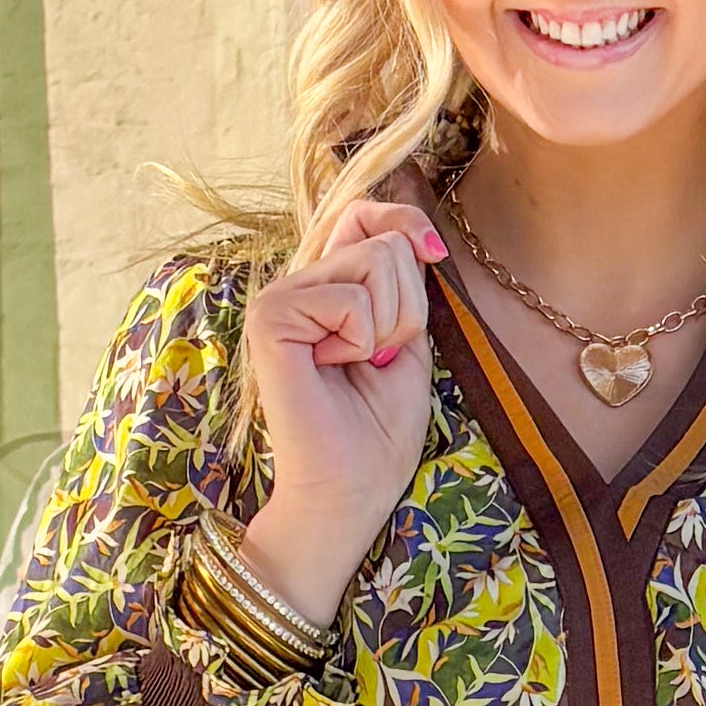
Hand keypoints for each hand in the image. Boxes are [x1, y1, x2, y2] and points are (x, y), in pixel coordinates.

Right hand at [243, 195, 443, 624]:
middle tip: (379, 359)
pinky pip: (348, 299)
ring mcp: (280, 300)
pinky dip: (361, 340)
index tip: (435, 254)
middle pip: (383, 243)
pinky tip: (331, 370)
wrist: (350, 489)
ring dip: (389, 324)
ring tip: (358, 366)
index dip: (405, 219)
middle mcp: (300, 287)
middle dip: (407, 306)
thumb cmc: (378, 431)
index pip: (363, 216)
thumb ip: (402, 286)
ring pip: (374, 261)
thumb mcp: (407, 342)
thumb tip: (412, 237)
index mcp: (328, 291)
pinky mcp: (270, 319)